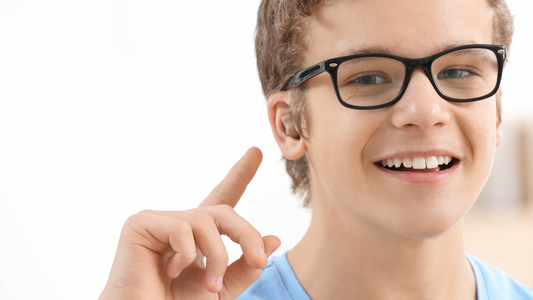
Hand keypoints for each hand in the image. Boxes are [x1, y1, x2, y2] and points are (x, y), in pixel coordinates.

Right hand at [98, 147, 280, 299]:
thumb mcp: (221, 289)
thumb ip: (244, 267)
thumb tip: (273, 239)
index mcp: (196, 237)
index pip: (221, 198)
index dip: (239, 175)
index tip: (256, 152)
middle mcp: (178, 224)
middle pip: (223, 211)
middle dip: (245, 234)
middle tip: (259, 261)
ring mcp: (158, 221)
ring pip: (206, 220)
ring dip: (218, 256)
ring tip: (211, 284)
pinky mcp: (140, 223)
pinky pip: (182, 228)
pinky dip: (187, 254)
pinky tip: (171, 271)